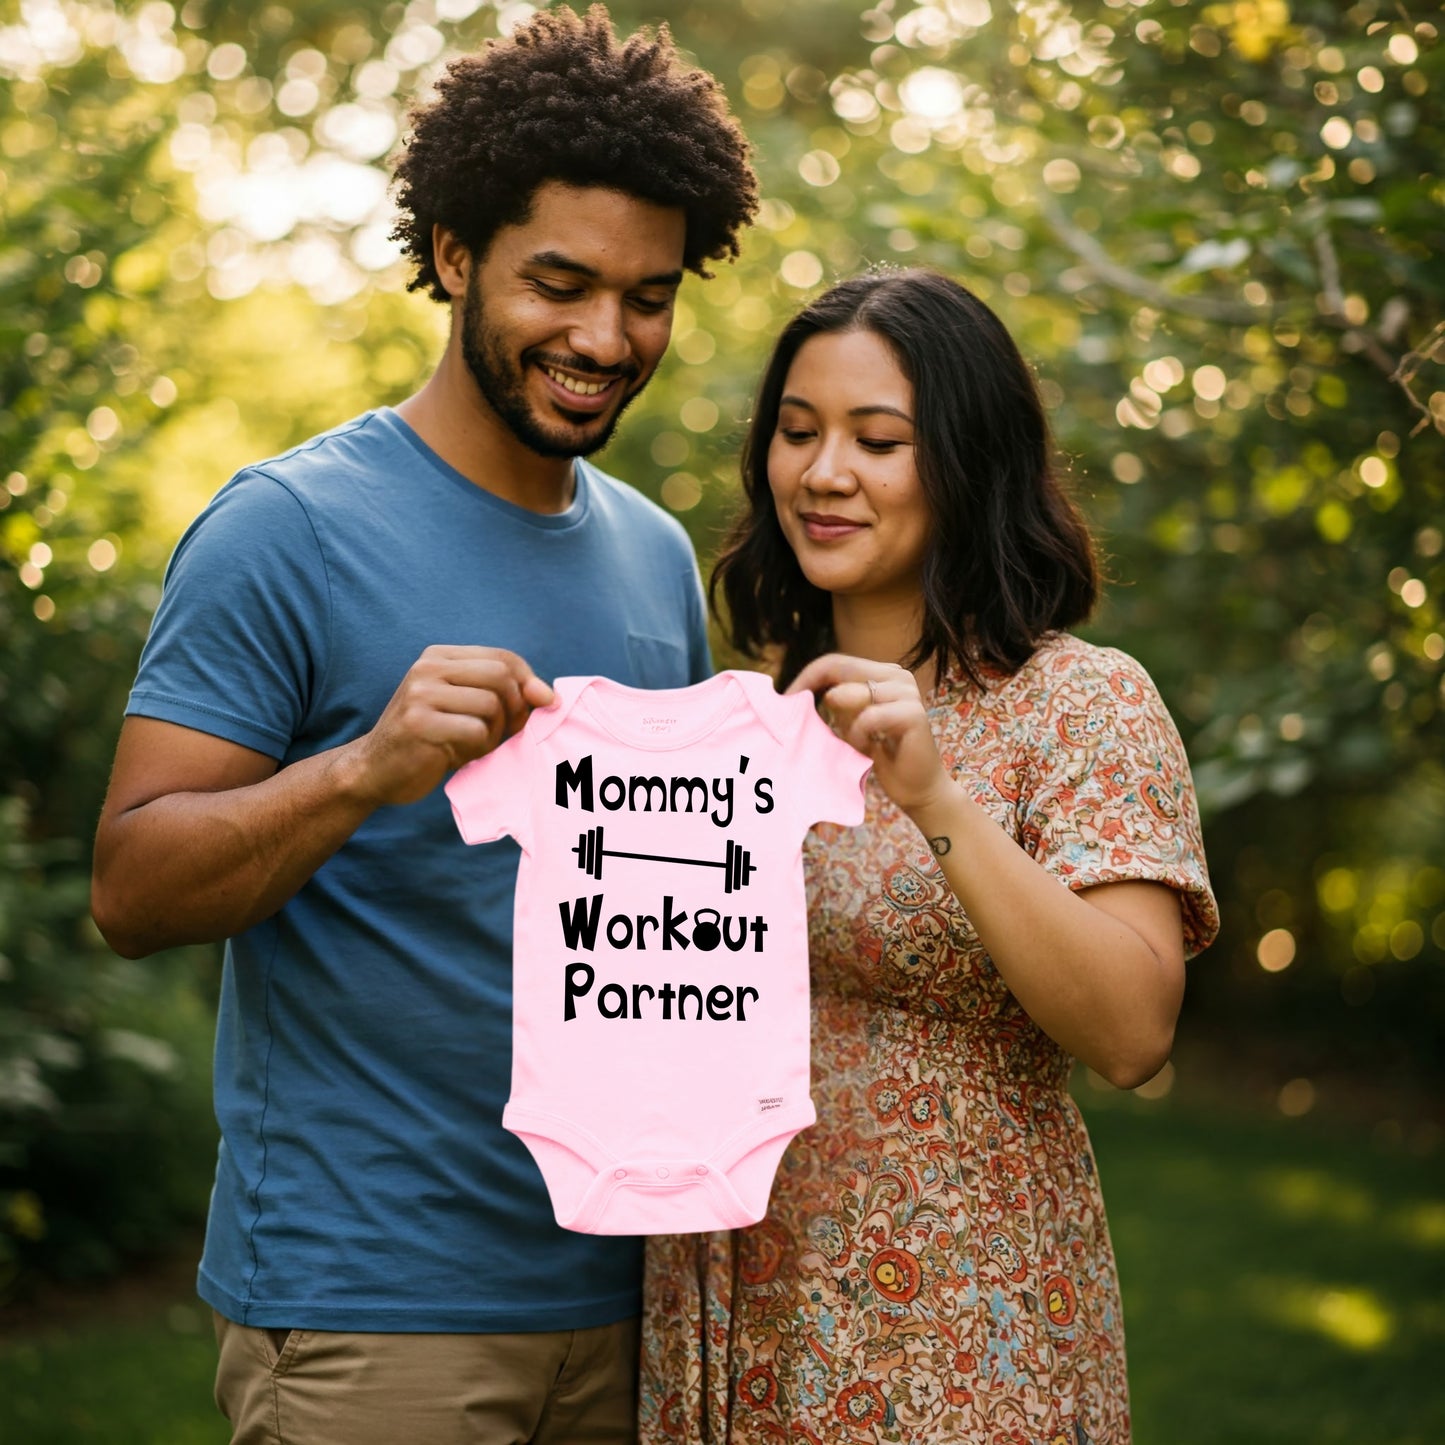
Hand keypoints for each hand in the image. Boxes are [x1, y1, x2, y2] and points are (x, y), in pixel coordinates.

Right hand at [346, 646, 553, 806]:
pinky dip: (479, 748)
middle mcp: (427, 668)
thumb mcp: (466, 708)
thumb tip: (549, 697)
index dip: (530, 682)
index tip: (543, 705)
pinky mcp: (418, 723)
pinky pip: (475, 731)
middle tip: (504, 733)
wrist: (374, 770)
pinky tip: (459, 755)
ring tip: (476, 746)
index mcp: (439, 656)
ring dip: (495, 733)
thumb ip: (504, 696)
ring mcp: (420, 694)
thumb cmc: (431, 740)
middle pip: (501, 676)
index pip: (503, 657)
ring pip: (491, 704)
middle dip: (515, 709)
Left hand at [787, 654, 952, 816]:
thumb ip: (836, 704)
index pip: (836, 662)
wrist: (917, 788)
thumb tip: (802, 691)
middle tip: (793, 716)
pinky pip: (870, 716)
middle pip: (842, 667)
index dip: (807, 677)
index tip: (785, 700)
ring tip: (852, 743)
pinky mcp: (914, 714)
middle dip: (812, 690)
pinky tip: (864, 748)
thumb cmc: (882, 756)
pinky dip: (858, 734)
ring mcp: (908, 692)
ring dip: (843, 722)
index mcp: (883, 674)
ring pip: (854, 692)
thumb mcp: (851, 724)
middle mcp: (897, 676)